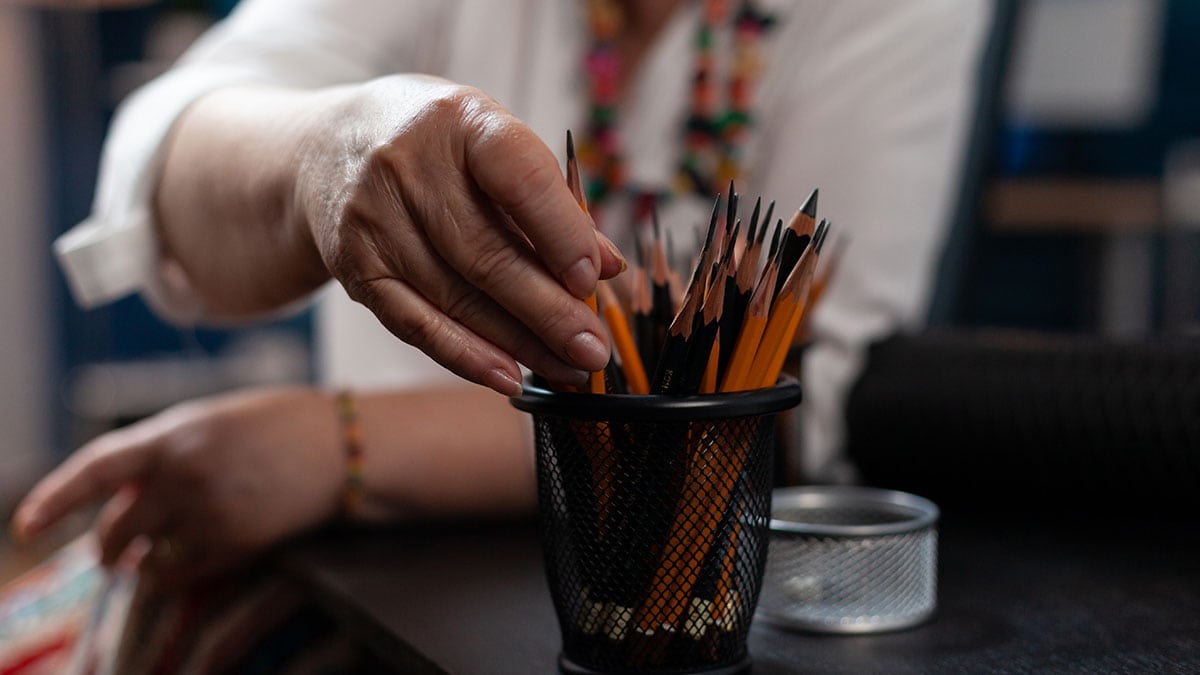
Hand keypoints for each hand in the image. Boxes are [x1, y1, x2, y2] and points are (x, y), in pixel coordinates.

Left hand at [11, 388, 342, 585]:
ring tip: (145, 564)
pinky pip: (187, 572)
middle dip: (107, 547)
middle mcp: (183, 474)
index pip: (95, 470)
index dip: (53, 500)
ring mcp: (210, 511)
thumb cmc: (283, 423)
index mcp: (173, 434)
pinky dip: (175, 576)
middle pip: (119, 525)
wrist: (344, 445)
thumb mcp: (215, 421)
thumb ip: (169, 449)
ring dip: (141, 564)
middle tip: (108, 556)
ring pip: (151, 554)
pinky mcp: (238, 542)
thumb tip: (132, 488)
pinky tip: (178, 570)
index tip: (26, 526)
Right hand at [296, 76, 624, 392]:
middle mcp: (407, 165)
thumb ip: (551, 203)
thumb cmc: (439, 148)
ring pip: (457, 299)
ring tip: (569, 369)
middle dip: (549, 312)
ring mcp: (373, 219)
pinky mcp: (354, 266)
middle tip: (593, 351)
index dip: (560, 232)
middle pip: (486, 254)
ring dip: (520, 344)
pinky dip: (467, 357)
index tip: (592, 280)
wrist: (327, 149)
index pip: (518, 176)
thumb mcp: (493, 146)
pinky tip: (510, 377)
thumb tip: (608, 266)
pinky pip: (416, 324)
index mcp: (461, 120)